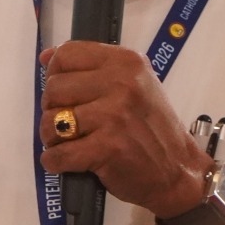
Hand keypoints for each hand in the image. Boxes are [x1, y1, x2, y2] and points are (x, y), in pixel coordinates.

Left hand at [38, 41, 213, 218]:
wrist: (178, 170)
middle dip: (53, 109)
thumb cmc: (152, 128)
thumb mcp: (134, 84)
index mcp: (126, 62)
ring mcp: (114, 115)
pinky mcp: (107, 147)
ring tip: (69, 143)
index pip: (67, 54)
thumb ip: (92, 68)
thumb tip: (46, 56)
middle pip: (54, 88)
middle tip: (68, 124)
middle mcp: (122, 83)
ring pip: (51, 121)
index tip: (65, 92)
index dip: (56, 74)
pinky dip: (55, 161)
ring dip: (53, 138)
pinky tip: (67, 161)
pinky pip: (59, 154)